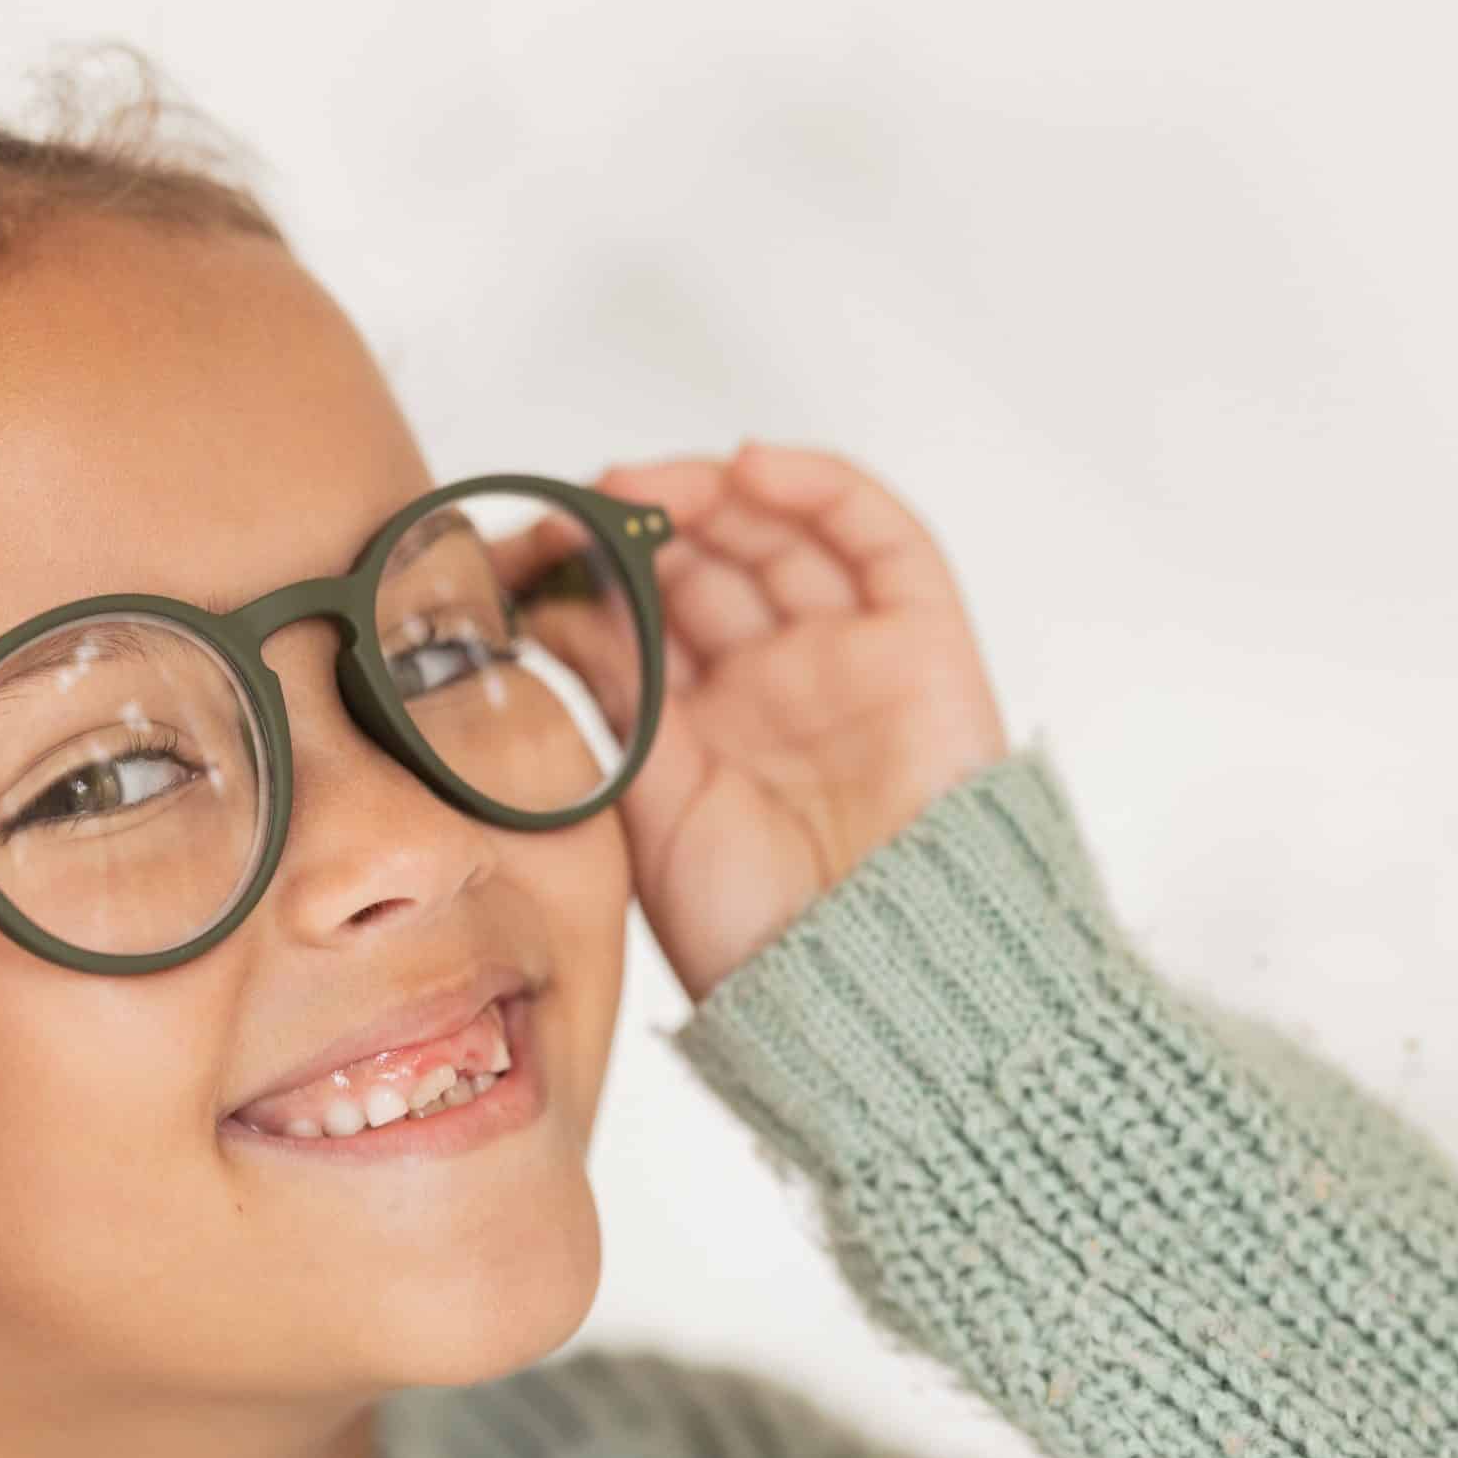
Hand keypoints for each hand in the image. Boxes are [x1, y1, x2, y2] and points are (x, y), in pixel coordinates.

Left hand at [531, 440, 1009, 1002]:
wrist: (864, 988)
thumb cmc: (755, 932)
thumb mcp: (650, 801)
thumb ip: (616, 695)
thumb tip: (555, 601)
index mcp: (701, 731)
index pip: (647, 615)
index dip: (597, 567)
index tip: (538, 540)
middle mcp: (773, 686)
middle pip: (710, 563)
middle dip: (647, 523)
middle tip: (589, 503)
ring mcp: (845, 659)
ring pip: (782, 537)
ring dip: (716, 494)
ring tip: (649, 488)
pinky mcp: (919, 643)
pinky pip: (879, 539)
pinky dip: (820, 488)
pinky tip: (751, 469)